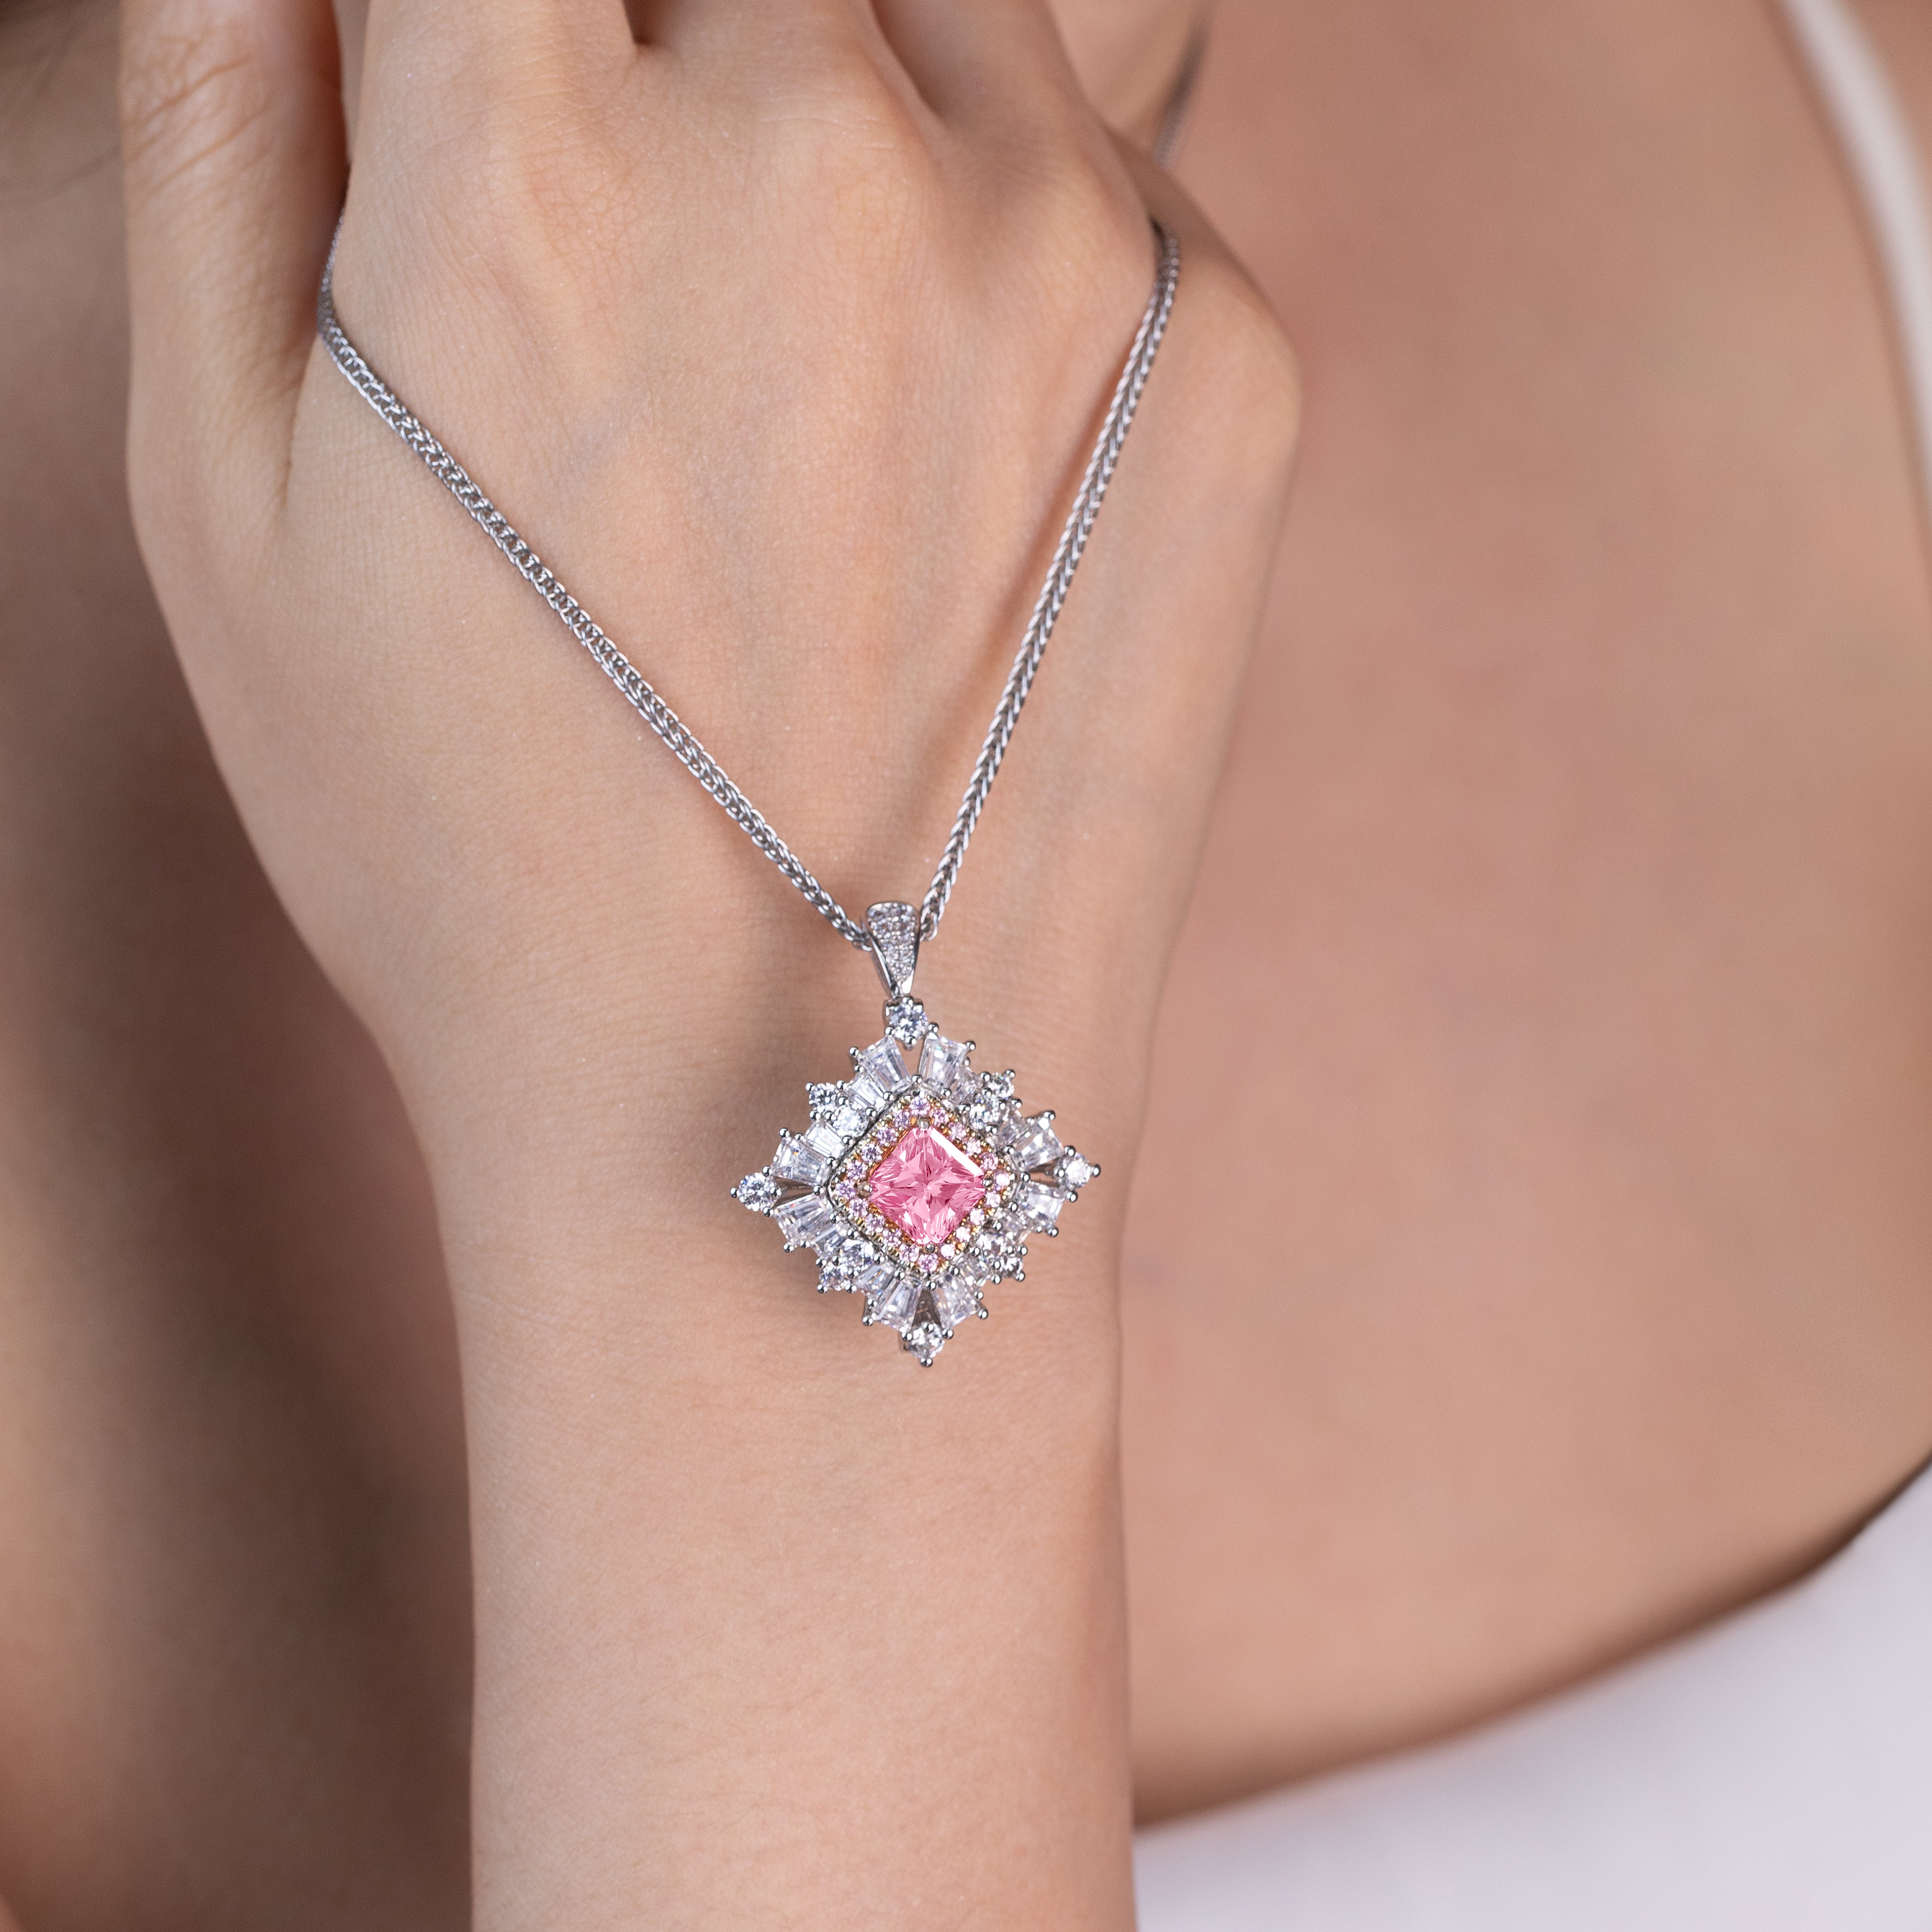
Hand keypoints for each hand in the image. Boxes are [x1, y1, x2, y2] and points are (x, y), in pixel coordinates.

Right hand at [121, 0, 1296, 1922]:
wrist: (763, 1107)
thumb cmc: (469, 845)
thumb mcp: (222, 502)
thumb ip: (230, 117)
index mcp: (542, 177)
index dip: (516, 2)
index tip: (529, 74)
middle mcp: (830, 164)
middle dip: (676, 34)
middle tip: (653, 242)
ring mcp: (1068, 258)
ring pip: (946, 4)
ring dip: (853, 91)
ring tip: (793, 338)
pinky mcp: (1229, 363)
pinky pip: (1108, 164)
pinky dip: (1013, 227)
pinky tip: (941, 441)